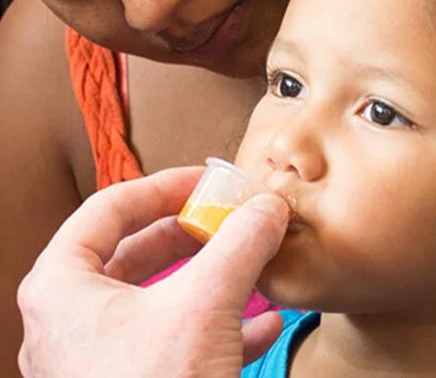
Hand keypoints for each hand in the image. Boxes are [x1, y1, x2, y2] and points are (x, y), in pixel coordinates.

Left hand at [17, 167, 289, 376]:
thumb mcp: (205, 303)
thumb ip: (239, 243)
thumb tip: (267, 206)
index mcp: (64, 288)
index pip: (109, 208)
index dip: (163, 186)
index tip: (206, 182)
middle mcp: (73, 321)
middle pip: (137, 252)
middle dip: (196, 235)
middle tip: (232, 221)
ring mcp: (101, 358)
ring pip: (162, 298)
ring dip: (214, 278)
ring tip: (254, 264)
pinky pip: (177, 339)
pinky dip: (221, 324)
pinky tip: (266, 322)